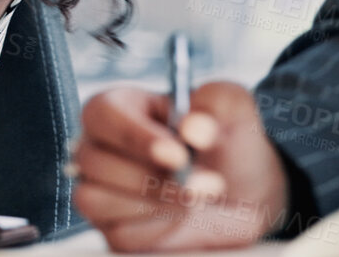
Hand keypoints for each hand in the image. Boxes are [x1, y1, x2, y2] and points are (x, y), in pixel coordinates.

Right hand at [73, 82, 290, 251]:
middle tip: (207, 183)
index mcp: (116, 108)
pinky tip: (180, 216)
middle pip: (95, 162)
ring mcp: (99, 189)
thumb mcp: (230, 107)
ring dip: (155, 204)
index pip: (102, 115)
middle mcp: (98, 147)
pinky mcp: (111, 227)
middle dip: (154, 178)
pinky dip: (157, 230)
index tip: (178, 156)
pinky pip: (117, 234)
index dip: (136, 137)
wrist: (243, 190)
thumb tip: (194, 129)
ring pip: (96, 200)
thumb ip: (216, 104)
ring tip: (195, 197)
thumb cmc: (225, 140)